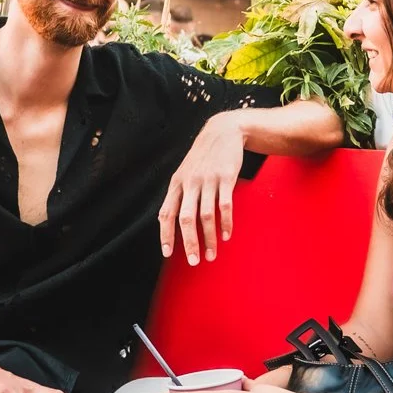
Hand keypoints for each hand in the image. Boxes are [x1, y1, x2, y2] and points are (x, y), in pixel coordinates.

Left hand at [159, 112, 246, 264]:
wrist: (223, 131)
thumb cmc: (203, 157)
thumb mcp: (185, 172)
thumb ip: (178, 194)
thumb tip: (167, 220)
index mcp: (177, 183)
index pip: (166, 213)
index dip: (166, 235)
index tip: (168, 254)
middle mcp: (190, 183)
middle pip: (186, 219)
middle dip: (189, 243)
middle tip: (194, 261)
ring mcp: (208, 180)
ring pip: (206, 216)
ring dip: (209, 238)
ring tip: (212, 254)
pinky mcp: (226, 177)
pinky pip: (225, 205)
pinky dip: (226, 223)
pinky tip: (226, 235)